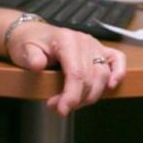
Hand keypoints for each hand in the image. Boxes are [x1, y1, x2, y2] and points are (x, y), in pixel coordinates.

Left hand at [6, 22, 126, 115]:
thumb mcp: (23, 50)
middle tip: (59, 108)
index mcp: (66, 40)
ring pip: (103, 74)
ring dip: (91, 94)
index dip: (71, 95)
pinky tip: (112, 86)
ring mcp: (94, 44)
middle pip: (90, 77)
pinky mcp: (100, 49)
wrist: (33, 33)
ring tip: (72, 103)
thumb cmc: (29, 43)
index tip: (62, 110)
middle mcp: (84, 41)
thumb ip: (31, 57)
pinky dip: (118, 72)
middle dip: (77, 99)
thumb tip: (38, 65)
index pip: (76, 73)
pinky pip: (117, 59)